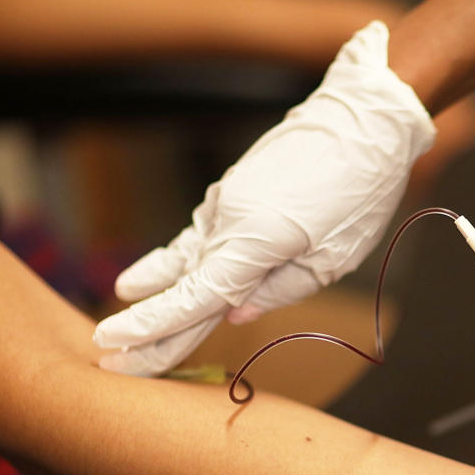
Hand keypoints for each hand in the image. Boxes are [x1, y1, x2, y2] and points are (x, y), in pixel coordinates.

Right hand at [94, 21, 434, 374]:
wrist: (364, 118)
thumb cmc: (360, 190)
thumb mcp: (333, 257)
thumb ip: (279, 291)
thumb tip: (233, 314)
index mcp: (252, 241)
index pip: (193, 299)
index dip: (152, 328)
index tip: (113, 349)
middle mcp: (227, 220)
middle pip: (183, 285)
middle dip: (147, 326)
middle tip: (110, 356)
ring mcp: (225, 203)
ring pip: (186, 259)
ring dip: (156, 291)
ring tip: (120, 319)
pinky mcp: (232, 191)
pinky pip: (198, 237)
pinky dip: (173, 261)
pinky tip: (147, 278)